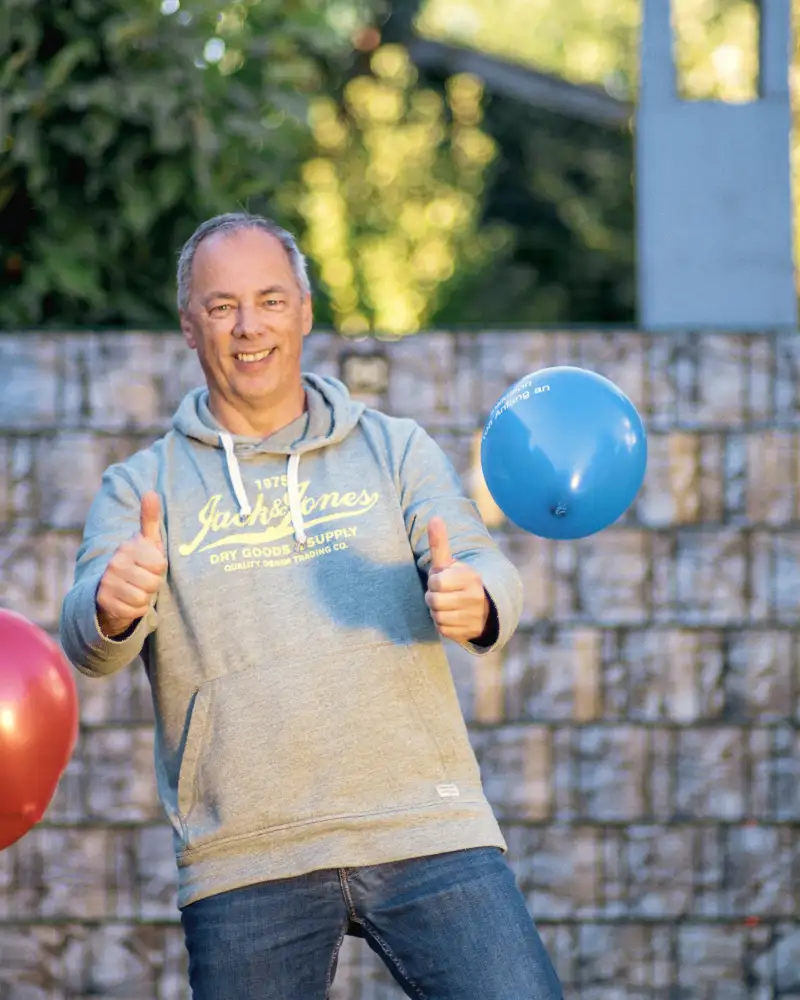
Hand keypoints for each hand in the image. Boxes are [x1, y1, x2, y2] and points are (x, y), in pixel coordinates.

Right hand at [96, 491, 166, 637]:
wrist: (112, 590)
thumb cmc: (137, 564)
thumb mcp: (147, 542)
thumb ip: (149, 518)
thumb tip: (151, 492)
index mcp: (127, 547)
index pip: (160, 564)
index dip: (159, 569)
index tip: (149, 566)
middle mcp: (114, 563)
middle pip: (153, 582)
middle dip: (152, 585)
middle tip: (142, 581)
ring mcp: (107, 582)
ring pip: (144, 597)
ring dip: (144, 598)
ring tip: (135, 590)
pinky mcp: (104, 601)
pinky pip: (134, 610)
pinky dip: (135, 609)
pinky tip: (127, 601)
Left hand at [424, 516, 489, 643]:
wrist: (484, 606)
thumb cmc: (458, 580)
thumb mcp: (450, 562)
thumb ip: (440, 542)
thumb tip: (434, 518)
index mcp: (470, 577)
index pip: (436, 582)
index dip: (433, 582)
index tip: (441, 580)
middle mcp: (475, 597)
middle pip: (434, 601)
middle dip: (433, 597)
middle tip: (442, 594)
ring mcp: (473, 616)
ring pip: (437, 616)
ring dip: (437, 611)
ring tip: (447, 604)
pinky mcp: (468, 632)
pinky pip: (442, 629)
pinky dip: (442, 623)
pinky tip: (452, 616)